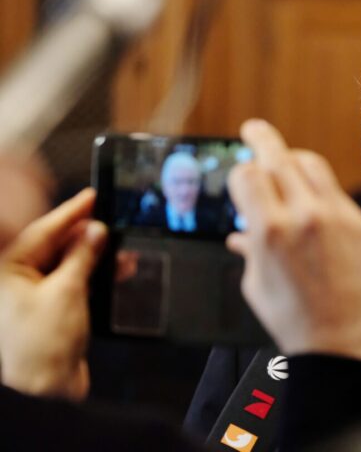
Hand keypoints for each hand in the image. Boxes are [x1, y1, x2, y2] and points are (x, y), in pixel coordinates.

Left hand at [0, 188, 106, 399]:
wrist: (45, 391)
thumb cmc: (42, 346)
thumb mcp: (67, 291)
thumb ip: (83, 257)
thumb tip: (96, 231)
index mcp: (8, 271)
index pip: (41, 231)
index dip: (70, 213)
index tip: (91, 198)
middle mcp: (16, 281)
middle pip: (54, 246)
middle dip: (86, 236)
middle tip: (110, 221)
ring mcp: (33, 296)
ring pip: (68, 264)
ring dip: (95, 257)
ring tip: (122, 250)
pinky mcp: (51, 310)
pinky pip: (74, 283)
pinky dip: (94, 276)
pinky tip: (117, 269)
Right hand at [227, 120, 360, 362]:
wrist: (343, 339)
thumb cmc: (293, 318)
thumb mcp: (256, 284)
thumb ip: (249, 249)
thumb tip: (238, 235)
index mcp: (269, 230)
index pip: (248, 174)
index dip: (239, 174)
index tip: (240, 178)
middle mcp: (303, 215)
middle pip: (277, 156)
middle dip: (260, 138)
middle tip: (253, 130)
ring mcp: (335, 215)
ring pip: (309, 162)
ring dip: (292, 157)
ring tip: (285, 161)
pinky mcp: (358, 221)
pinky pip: (333, 189)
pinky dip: (317, 185)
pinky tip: (310, 194)